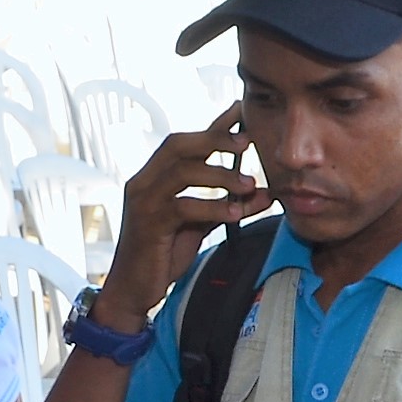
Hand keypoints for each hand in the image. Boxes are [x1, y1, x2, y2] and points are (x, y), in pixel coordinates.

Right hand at [105, 110, 265, 324]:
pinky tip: (235, 212)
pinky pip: (183, 207)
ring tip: (249, 183)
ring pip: (182, 172)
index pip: (185, 142)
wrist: (134, 289)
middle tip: (248, 141)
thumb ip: (228, 204)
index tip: (240, 111)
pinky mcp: (148, 224)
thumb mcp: (201, 225)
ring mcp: (143, 201)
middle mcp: (144, 182)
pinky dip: (213, 206)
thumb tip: (266, 192)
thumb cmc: (163, 254)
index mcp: (154, 176)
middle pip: (178, 145)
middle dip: (215, 139)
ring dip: (220, 174)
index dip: (212, 125)